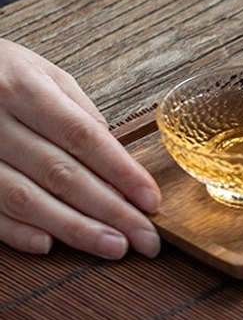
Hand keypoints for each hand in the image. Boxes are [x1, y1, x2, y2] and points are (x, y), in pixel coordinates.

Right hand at [0, 39, 160, 258]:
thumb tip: (115, 157)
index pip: (83, 137)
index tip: (150, 199)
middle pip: (61, 173)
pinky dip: (17, 231)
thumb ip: (79, 113)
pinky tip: (49, 245)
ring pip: (26, 198)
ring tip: (113, 246)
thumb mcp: (45, 75)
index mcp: (26, 89)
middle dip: (109, 210)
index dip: (120, 171)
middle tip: (144, 237)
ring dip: (73, 228)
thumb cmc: (4, 73)